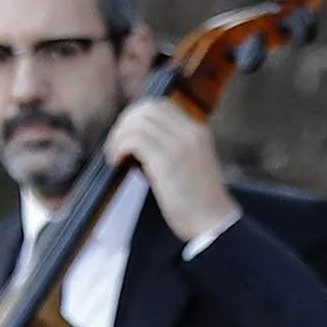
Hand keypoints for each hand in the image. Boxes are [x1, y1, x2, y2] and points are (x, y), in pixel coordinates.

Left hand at [99, 96, 239, 244]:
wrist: (212, 221)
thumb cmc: (198, 200)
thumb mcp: (191, 162)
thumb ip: (172, 146)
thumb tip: (137, 139)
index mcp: (198, 130)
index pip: (161, 105)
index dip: (137, 115)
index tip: (126, 133)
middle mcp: (190, 132)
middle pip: (147, 108)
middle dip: (125, 122)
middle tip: (116, 143)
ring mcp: (179, 144)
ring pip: (138, 122)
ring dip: (118, 136)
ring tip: (114, 155)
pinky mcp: (166, 161)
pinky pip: (134, 140)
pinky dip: (119, 147)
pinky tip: (116, 161)